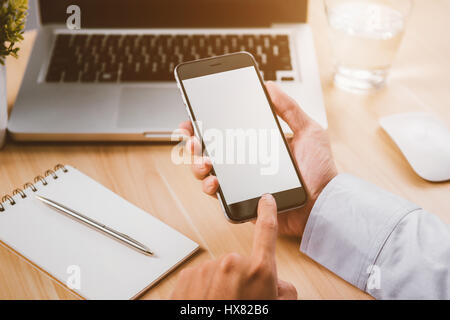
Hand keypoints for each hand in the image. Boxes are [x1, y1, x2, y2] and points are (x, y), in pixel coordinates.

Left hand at [171, 194, 296, 299]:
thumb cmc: (243, 319)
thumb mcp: (274, 306)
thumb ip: (283, 292)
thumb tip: (281, 284)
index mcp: (259, 270)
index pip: (266, 232)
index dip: (268, 214)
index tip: (266, 200)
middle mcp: (233, 263)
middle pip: (241, 264)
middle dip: (242, 279)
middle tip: (241, 301)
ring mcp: (208, 268)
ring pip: (219, 273)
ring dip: (221, 286)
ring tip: (222, 305)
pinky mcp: (189, 275)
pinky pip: (202, 278)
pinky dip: (204, 290)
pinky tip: (207, 304)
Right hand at [179, 82, 336, 236]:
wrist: (325, 203)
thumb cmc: (319, 170)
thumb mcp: (308, 131)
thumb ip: (288, 108)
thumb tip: (269, 85)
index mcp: (255, 145)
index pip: (224, 134)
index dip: (203, 127)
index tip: (192, 119)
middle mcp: (245, 164)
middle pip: (208, 153)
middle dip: (193, 146)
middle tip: (193, 141)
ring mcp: (242, 184)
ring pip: (207, 175)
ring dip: (197, 166)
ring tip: (205, 163)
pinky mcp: (244, 203)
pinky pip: (221, 198)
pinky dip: (211, 190)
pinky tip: (215, 182)